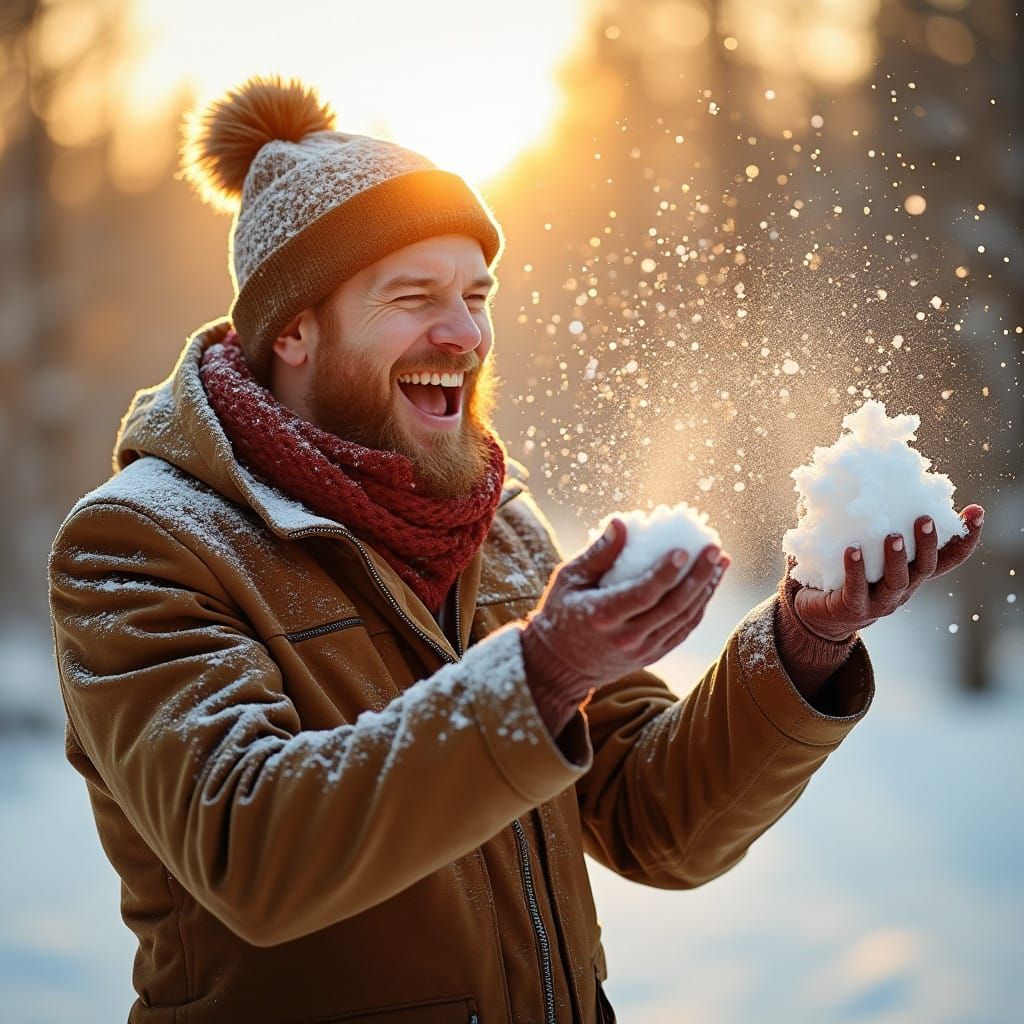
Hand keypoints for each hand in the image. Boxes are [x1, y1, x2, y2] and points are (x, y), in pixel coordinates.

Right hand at [521, 518, 729, 735]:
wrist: (560, 665)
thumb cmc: (560, 612)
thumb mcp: (569, 579)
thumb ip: (597, 553)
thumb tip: (621, 521)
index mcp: (602, 616)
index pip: (643, 594)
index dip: (666, 572)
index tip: (684, 549)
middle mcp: (626, 638)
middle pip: (672, 606)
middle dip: (699, 576)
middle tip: (714, 548)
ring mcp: (642, 650)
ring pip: (684, 619)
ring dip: (706, 589)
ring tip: (720, 562)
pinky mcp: (652, 656)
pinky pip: (683, 630)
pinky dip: (699, 607)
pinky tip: (709, 585)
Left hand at [792, 504, 984, 641]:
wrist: (817, 613)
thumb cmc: (842, 570)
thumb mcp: (864, 544)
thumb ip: (869, 518)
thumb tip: (860, 474)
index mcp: (910, 571)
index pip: (947, 558)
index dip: (965, 538)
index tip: (977, 511)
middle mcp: (903, 587)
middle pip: (925, 567)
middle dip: (928, 543)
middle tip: (924, 517)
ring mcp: (880, 600)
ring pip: (897, 581)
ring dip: (896, 558)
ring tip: (893, 536)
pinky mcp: (852, 606)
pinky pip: (856, 589)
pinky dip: (855, 569)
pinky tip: (851, 549)